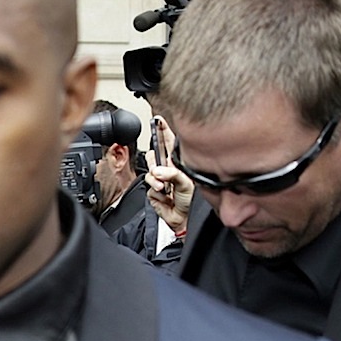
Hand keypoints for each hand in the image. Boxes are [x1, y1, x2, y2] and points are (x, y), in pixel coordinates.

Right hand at [145, 116, 192, 234]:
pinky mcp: (153, 191)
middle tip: (159, 168)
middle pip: (153, 155)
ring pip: (149, 171)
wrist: (184, 220)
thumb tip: (157, 171)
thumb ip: (172, 174)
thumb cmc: (193, 202)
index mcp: (179, 163)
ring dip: (155, 180)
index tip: (158, 120)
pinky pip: (148, 186)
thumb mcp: (187, 183)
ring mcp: (160, 180)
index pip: (169, 142)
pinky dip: (155, 191)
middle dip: (154, 161)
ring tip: (164, 188)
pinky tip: (163, 195)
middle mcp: (168, 169)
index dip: (163, 130)